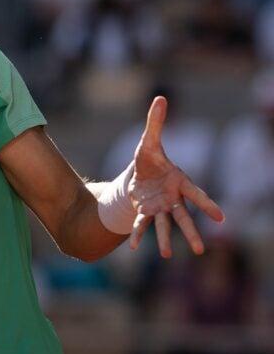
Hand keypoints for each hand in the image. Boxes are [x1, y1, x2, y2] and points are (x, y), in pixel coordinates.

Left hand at [128, 96, 224, 256]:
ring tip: (166, 256)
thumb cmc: (149, 159)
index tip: (220, 218)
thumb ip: (155, 123)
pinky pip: (142, 225)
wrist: (137, 175)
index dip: (208, 205)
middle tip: (200, 250)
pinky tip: (134, 247)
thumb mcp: (148, 141)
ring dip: (166, 240)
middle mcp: (173, 198)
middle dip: (191, 232)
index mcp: (180, 182)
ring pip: (165, 226)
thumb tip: (160, 97)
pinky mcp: (146, 212)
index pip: (196, 194)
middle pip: (184, 217)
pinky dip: (138, 234)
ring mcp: (160, 208)